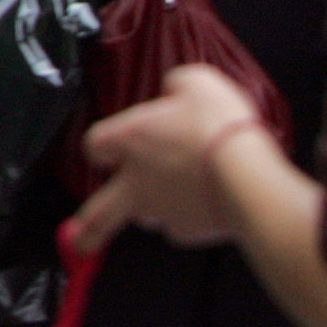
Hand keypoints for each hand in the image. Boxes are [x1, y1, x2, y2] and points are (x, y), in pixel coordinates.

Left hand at [72, 63, 269, 252]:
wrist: (248, 174)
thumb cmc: (218, 124)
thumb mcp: (195, 82)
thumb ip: (177, 87)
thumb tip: (176, 91)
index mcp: (128, 138)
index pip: (96, 144)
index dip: (103, 146)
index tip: (107, 149)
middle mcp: (135, 179)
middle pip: (101, 211)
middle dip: (88, 230)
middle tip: (78, 243)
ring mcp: (160, 209)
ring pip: (149, 215)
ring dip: (156, 208)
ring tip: (178, 197)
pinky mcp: (189, 231)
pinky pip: (184, 226)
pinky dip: (194, 218)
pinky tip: (211, 201)